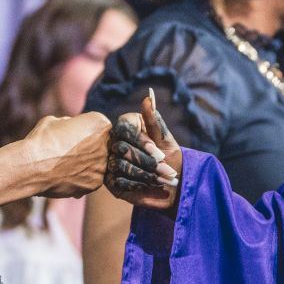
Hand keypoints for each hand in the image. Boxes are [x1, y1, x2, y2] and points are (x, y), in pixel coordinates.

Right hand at [0, 112, 110, 203]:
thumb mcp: (56, 121)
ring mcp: (102, 166)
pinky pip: (91, 179)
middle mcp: (106, 144)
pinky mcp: (95, 184)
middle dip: (89, 149)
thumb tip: (74, 128)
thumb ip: (72, 125)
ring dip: (85, 165)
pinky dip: (81, 179)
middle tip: (70, 152)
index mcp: (100, 124)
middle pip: (102, 146)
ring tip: (65, 165)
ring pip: (97, 164)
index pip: (100, 127)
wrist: (33, 166)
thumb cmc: (42, 139)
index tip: (73, 136)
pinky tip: (66, 176)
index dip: (86, 131)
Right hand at [105, 89, 182, 212]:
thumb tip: (148, 98)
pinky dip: (137, 184)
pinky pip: (119, 181)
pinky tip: (150, 185)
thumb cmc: (170, 158)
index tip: (159, 153)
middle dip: (146, 161)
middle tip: (166, 169)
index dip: (141, 141)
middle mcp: (116, 142)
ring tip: (161, 179)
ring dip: (144, 174)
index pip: (123, 128)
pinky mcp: (111, 181)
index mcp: (127, 127)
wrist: (173, 185)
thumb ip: (154, 120)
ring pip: (120, 165)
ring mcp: (111, 162)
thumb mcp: (165, 139)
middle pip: (122, 148)